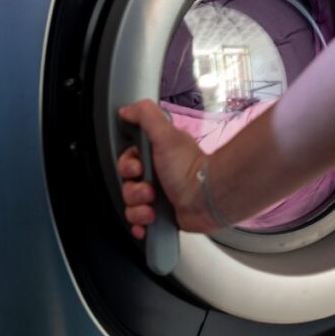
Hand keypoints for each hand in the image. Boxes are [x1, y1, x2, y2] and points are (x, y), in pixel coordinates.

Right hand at [116, 100, 220, 238]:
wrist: (207, 200)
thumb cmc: (189, 168)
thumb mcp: (165, 134)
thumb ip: (145, 115)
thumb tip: (126, 110)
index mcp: (156, 156)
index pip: (126, 162)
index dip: (126, 167)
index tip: (136, 169)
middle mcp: (157, 176)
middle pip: (126, 185)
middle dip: (133, 190)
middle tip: (149, 190)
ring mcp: (159, 198)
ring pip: (131, 205)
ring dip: (137, 209)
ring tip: (153, 208)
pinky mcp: (162, 217)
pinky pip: (140, 223)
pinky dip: (140, 225)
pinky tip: (148, 223)